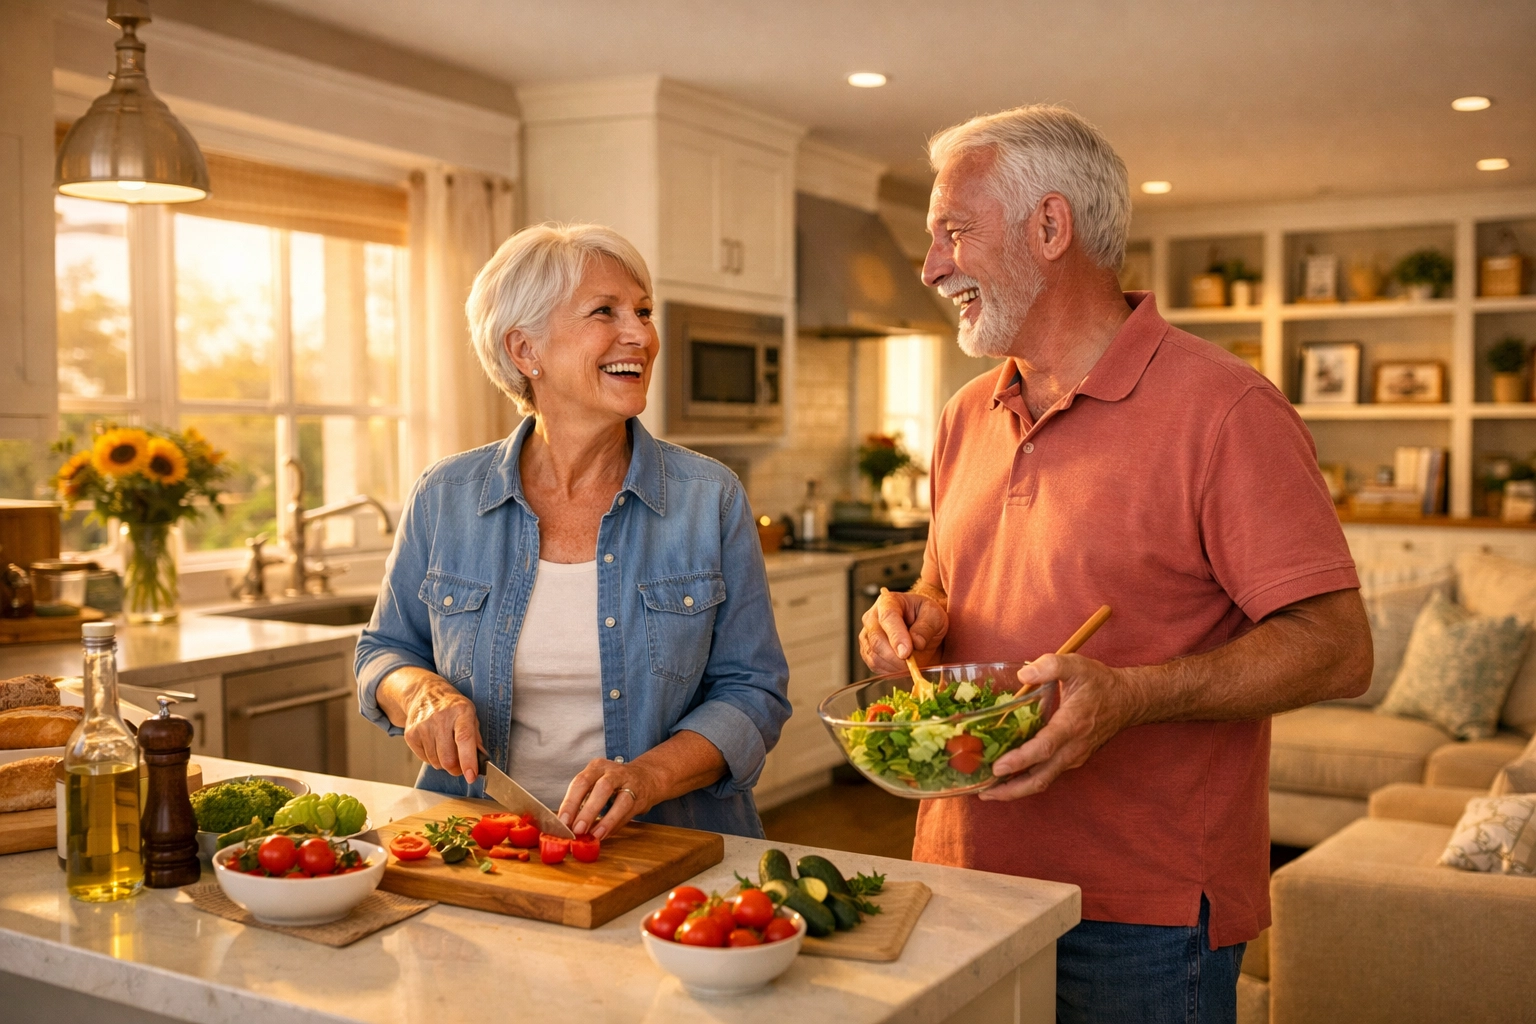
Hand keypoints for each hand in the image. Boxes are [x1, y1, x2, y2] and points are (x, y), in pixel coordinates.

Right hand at [400, 675, 485, 783]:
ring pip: (436, 762)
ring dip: (444, 763)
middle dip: (456, 769)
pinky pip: (425, 759)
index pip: (464, 739)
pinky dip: (432, 758)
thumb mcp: (471, 715)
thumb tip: (481, 761)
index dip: (468, 760)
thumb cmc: (453, 707)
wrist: (426, 693)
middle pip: (448, 758)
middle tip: (461, 766)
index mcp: (461, 711)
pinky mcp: (410, 734)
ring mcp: (423, 726)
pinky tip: (435, 744)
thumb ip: (476, 738)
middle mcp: (440, 718)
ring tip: (447, 749)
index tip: (471, 776)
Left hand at [558, 758, 662, 839]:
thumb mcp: (595, 783)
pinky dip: (615, 825)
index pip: (581, 782)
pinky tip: (605, 834)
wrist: (646, 777)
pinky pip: (629, 813)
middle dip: (588, 811)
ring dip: (606, 820)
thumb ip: (582, 801)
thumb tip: (566, 824)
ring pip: (621, 800)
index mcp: (597, 767)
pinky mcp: (641, 797)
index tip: (562, 821)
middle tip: (577, 829)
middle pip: (602, 788)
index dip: (570, 802)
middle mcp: (614, 772)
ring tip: (594, 835)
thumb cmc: (613, 783)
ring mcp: (630, 784)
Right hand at [859, 589, 948, 673]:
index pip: (888, 618)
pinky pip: (874, 665)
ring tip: (911, 663)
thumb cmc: (926, 617)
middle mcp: (872, 617)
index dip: (896, 637)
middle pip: (877, 640)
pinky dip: (890, 670)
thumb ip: (926, 627)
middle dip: (896, 657)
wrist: (921, 627)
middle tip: (913, 664)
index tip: (906, 653)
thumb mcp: (935, 615)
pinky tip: (902, 666)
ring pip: (875, 656)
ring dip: (895, 665)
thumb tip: (916, 643)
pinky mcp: (867, 651)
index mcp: (888, 601)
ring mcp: (867, 635)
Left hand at [979, 653, 1135, 801]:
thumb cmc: (1100, 683)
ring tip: (988, 791)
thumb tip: (1024, 675)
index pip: (1045, 748)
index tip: (998, 768)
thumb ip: (1050, 666)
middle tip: (984, 794)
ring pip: (1044, 780)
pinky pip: (1047, 774)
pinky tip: (1007, 776)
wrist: (1128, 701)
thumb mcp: (1077, 665)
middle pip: (1041, 777)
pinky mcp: (1072, 759)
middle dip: (1012, 790)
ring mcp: (1073, 757)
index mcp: (1072, 725)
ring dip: (1016, 789)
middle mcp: (1073, 747)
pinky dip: (1026, 779)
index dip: (1021, 760)